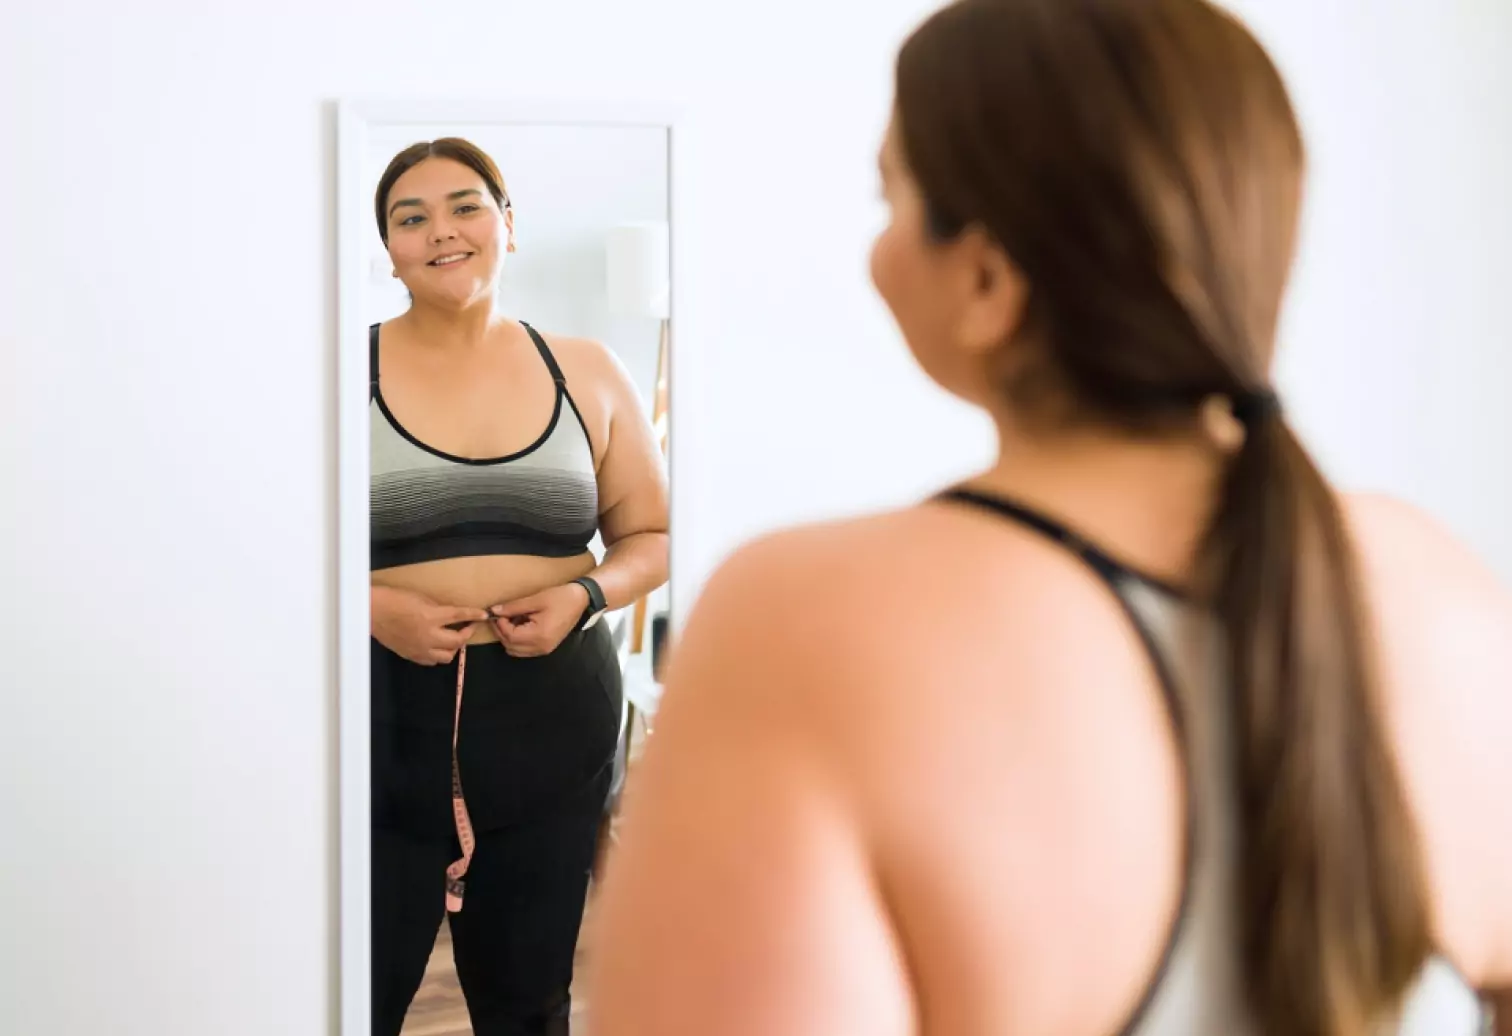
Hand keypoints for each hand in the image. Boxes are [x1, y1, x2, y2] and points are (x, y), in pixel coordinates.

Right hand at [371, 585, 490, 665]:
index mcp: (431, 617)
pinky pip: (431, 661)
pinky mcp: (411, 655)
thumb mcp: (422, 599)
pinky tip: (436, 646)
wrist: (373, 612)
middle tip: (468, 627)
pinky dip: (438, 654)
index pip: (459, 616)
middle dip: (466, 634)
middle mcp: (428, 635)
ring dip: (453, 648)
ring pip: (446, 657)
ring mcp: (420, 648)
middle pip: (457, 642)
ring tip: (453, 639)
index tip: (484, 616)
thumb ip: (438, 610)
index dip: (473, 615)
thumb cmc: (396, 599)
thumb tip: (452, 616)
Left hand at [488, 581, 591, 657]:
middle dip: (502, 632)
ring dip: (509, 637)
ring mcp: (544, 649)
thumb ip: (514, 607)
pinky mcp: (546, 647)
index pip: (510, 636)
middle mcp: (541, 647)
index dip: (500, 625)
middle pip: (511, 646)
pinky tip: (521, 626)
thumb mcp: (536, 600)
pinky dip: (518, 640)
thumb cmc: (560, 597)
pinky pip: (525, 650)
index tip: (497, 612)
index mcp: (539, 635)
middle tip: (501, 616)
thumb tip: (494, 611)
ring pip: (516, 650)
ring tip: (511, 620)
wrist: (581, 600)